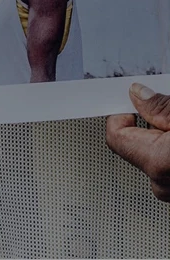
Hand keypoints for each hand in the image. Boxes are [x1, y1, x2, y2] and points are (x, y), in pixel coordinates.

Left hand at [106, 83, 169, 200]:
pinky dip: (167, 152)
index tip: (127, 100)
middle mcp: (161, 183)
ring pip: (150, 155)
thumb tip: (139, 95)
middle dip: (146, 124)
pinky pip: (164, 167)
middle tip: (164, 113)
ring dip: (159, 139)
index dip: (121, 112)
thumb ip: (160, 106)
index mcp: (156, 161)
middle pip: (133, 143)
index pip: (114, 133)